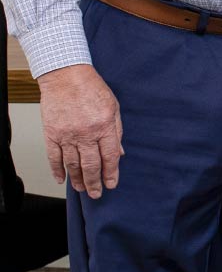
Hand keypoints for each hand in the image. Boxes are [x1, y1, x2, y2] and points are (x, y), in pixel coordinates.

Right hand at [37, 64, 122, 198]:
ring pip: (72, 164)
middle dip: (95, 182)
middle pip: (91, 165)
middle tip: (96, 194)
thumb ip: (117, 131)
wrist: (66, 77)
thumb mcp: (113, 107)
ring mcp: (67, 135)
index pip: (110, 156)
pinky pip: (54, 157)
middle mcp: (86, 133)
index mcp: (104, 126)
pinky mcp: (52, 134)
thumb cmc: (92, 89)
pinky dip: (57, 170)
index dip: (111, 173)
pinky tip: (61, 180)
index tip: (112, 184)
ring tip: (82, 189)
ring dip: (78, 180)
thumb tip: (120, 152)